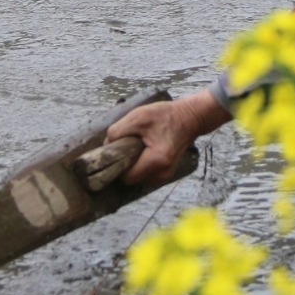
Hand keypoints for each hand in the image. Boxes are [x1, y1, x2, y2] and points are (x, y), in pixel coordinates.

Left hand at [100, 89, 227, 183]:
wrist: (188, 118)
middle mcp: (162, 174)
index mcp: (156, 161)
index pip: (127, 177)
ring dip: (134, 164)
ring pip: (139, 176)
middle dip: (126, 163)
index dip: (118, 164)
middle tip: (127, 145)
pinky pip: (147, 173)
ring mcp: (166, 175)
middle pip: (132, 178)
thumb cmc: (163, 115)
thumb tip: (106, 147)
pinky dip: (142, 164)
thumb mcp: (137, 117)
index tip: (116, 151)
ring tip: (137, 145)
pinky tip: (144, 149)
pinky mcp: (166, 173)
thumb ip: (118, 132)